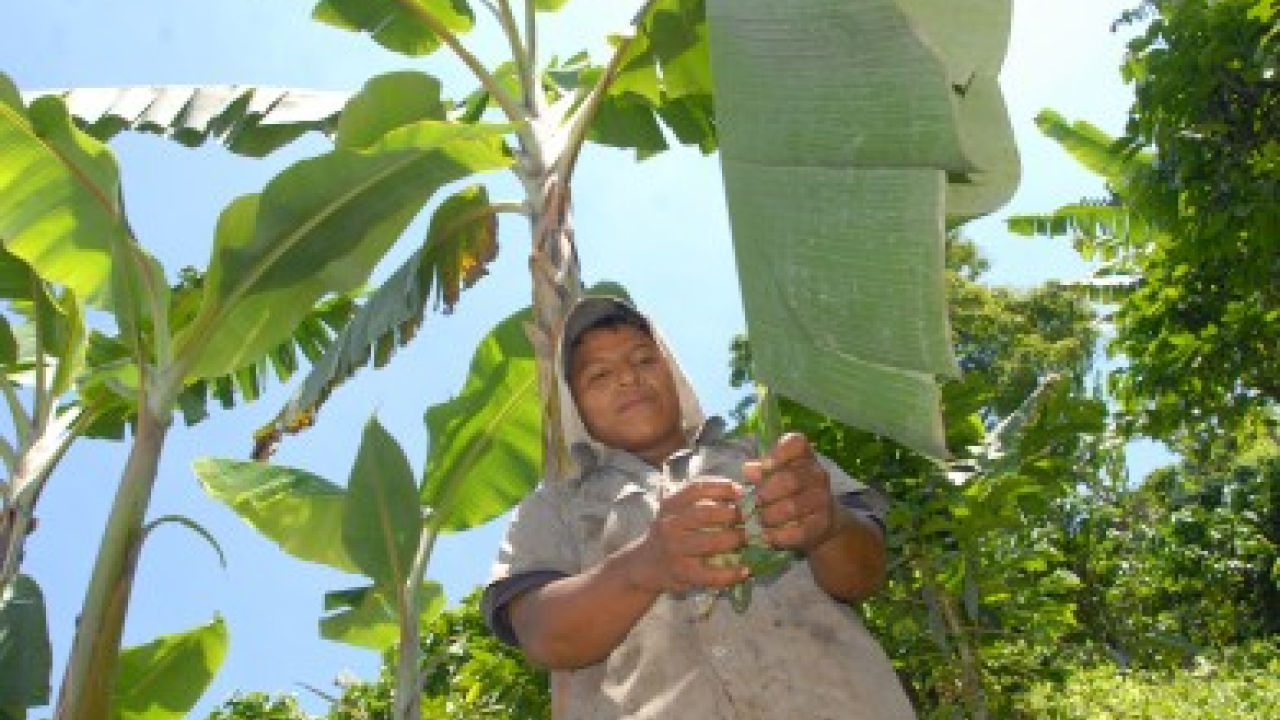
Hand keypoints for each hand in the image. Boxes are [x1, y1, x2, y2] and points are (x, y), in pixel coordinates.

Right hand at [630, 479, 747, 593]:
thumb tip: (739, 491)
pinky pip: (710, 575)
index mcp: (670, 505)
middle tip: (752, 517)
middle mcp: (669, 525)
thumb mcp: (675, 511)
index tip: (740, 491)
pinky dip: (730, 573)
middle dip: (733, 514)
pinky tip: (745, 570)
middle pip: (706, 514)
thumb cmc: (669, 534)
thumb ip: (700, 500)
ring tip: (751, 539)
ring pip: (710, 543)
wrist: (643, 566)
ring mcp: (674, 550)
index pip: (697, 488)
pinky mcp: (681, 573)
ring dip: (735, 540)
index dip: (722, 487)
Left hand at [744, 433, 837, 551]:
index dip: (777, 453)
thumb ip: (762, 471)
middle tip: (753, 502)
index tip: (761, 467)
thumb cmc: (790, 492)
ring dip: (770, 516)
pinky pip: (799, 530)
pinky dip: (779, 535)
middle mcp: (818, 474)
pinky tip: (767, 537)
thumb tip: (748, 470)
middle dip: (766, 492)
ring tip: (758, 520)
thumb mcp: (776, 476)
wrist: (821, 520)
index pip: (796, 443)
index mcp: (804, 455)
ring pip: (793, 506)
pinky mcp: (823, 523)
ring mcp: (823, 498)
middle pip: (790, 479)